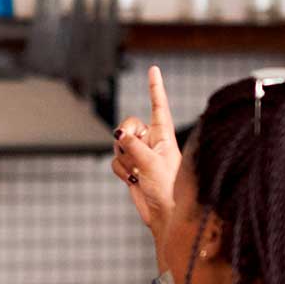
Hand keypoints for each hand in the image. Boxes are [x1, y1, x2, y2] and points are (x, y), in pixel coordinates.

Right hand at [111, 66, 182, 241]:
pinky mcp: (131, 168)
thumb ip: (133, 146)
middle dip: (126, 138)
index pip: (159, 106)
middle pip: (129, 125)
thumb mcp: (152, 163)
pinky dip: (121, 171)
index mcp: (165, 136)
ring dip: (125, 160)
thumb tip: (118, 135)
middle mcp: (152, 142)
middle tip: (133, 151)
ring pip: (119, 145)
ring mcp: (140, 154)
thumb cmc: (169, 188)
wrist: (165, 213)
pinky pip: (115, 161)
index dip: (155, 88)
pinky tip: (133, 181)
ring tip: (139, 174)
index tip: (153, 70)